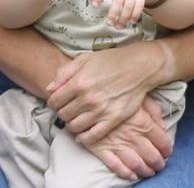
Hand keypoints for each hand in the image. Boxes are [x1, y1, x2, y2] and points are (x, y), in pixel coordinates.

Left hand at [46, 43, 162, 141]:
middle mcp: (88, 98)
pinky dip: (84, 138)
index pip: (54, 102)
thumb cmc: (113, 60)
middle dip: (64, 111)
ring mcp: (101, 110)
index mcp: (79, 82)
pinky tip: (83, 134)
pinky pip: (92, 136)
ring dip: (72, 123)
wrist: (141, 66)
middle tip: (71, 107)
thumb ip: (65, 72)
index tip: (60, 100)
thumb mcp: (86, 58)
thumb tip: (49, 89)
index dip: (54, 101)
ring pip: (74, 127)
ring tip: (78, 116)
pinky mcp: (113, 119)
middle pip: (63, 115)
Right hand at [82, 96, 171, 180]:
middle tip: (161, 166)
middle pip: (150, 155)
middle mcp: (132, 135)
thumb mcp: (141, 96)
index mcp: (143, 122)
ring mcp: (116, 144)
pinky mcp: (101, 149)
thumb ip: (154, 110)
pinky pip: (115, 165)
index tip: (168, 152)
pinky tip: (132, 176)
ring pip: (135, 163)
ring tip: (149, 172)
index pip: (161, 140)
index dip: (166, 149)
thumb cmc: (119, 94)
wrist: (91, 98)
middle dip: (158, 163)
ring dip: (144, 170)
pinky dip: (125, 173)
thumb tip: (163, 126)